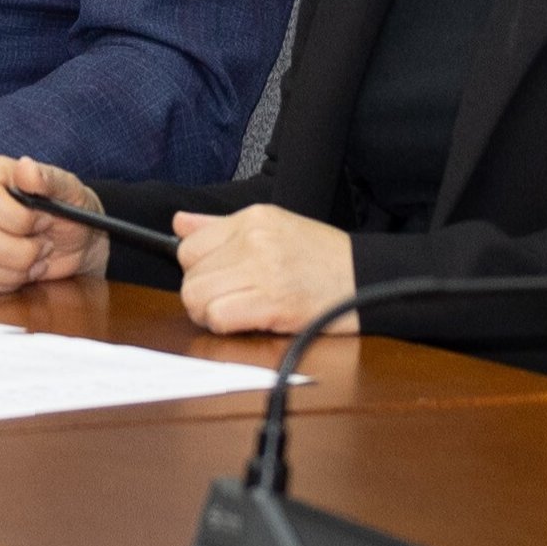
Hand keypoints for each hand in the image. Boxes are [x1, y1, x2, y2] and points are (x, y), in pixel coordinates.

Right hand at [0, 156, 102, 294]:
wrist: (73, 243)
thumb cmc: (68, 212)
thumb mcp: (70, 192)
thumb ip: (49, 179)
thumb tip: (26, 167)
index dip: (16, 219)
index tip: (43, 222)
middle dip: (19, 252)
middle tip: (44, 247)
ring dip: (11, 272)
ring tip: (33, 262)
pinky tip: (17, 275)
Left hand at [168, 202, 357, 338]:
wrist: (366, 278)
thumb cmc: (322, 259)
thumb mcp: (275, 227)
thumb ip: (222, 228)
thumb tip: (180, 223)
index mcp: (253, 219)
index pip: (188, 246)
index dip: (197, 270)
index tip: (216, 279)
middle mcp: (254, 240)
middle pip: (189, 277)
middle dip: (202, 296)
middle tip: (228, 301)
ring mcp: (263, 270)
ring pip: (197, 298)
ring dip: (210, 314)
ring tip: (235, 312)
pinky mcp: (273, 302)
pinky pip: (219, 317)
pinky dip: (225, 326)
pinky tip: (246, 322)